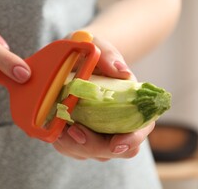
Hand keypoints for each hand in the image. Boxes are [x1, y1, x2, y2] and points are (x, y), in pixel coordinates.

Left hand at [52, 36, 153, 159]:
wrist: (74, 58)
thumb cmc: (89, 50)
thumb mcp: (97, 44)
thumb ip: (108, 55)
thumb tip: (121, 71)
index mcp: (130, 101)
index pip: (141, 127)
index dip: (132, 139)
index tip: (116, 143)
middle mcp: (117, 121)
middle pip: (114, 148)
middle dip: (94, 146)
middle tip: (73, 131)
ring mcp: (99, 131)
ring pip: (92, 152)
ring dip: (75, 146)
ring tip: (60, 129)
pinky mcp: (80, 135)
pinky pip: (74, 149)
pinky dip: (64, 144)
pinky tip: (56, 130)